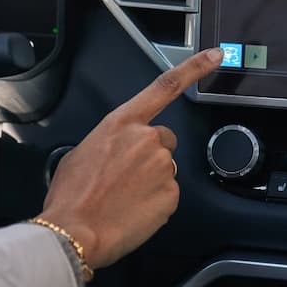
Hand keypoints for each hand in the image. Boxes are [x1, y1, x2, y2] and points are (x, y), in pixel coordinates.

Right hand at [38, 48, 222, 269]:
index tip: (215, 55)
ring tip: (123, 198)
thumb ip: (110, 143)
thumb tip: (117, 152)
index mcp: (122, 123)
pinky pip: (168, 195)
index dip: (195, 67)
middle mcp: (147, 139)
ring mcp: (163, 166)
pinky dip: (154, 203)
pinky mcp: (171, 194)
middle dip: (151, 156)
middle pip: (164, 140)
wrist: (74, 231)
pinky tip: (132, 211)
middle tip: (126, 178)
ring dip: (151, 181)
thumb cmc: (71, 196)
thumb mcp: (81, 153)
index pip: (165, 86)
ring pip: (166, 170)